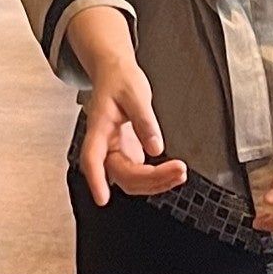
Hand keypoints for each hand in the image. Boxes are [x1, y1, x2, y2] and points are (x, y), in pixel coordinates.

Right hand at [78, 59, 184, 206]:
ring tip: (180, 173)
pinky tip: (173, 173)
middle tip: (178, 170)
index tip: (102, 198)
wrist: (115, 74)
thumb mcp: (136, 94)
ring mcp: (116, 153)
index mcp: (98, 128)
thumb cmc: (119, 81)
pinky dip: (157, 178)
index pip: (92, 158)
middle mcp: (104, 145)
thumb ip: (145, 121)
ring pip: (131, 180)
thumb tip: (155, 148)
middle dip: (151, 178)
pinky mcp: (127, 155)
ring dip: (156, 183)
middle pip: (121, 174)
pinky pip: (140, 175)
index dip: (96, 180)